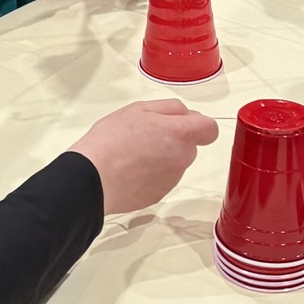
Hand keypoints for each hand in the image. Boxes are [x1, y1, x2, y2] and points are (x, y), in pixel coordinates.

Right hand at [69, 99, 218, 214]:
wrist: (93, 178)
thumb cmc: (113, 140)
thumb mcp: (139, 108)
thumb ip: (169, 108)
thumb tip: (186, 114)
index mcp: (180, 134)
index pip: (210, 129)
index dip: (199, 124)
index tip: (184, 123)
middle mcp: (182, 159)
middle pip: (189, 146)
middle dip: (174, 139)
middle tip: (146, 133)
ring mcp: (171, 180)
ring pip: (175, 162)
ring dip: (162, 156)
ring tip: (133, 152)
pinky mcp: (158, 195)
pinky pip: (162, 179)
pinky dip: (151, 173)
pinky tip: (130, 169)